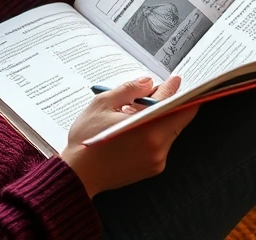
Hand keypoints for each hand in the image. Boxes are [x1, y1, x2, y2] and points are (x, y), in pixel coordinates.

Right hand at [60, 76, 196, 197]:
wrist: (78, 175)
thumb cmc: (86, 140)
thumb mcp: (102, 104)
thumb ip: (129, 89)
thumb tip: (147, 82)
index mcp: (147, 129)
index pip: (173, 103)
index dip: (175, 89)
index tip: (174, 80)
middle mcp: (157, 147)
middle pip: (177, 117)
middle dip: (169, 102)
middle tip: (156, 91)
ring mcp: (157, 160)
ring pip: (170, 130)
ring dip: (162, 117)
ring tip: (141, 110)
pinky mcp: (154, 168)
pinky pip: (163, 144)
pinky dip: (156, 132)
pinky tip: (139, 127)